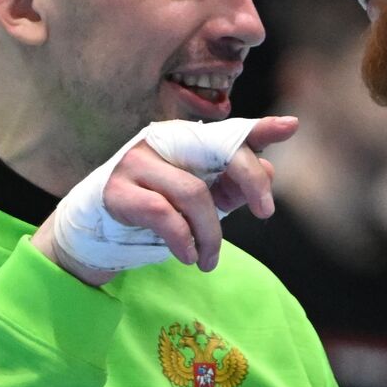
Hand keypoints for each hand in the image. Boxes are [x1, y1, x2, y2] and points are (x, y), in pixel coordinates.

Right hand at [32, 116, 297, 285]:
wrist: (94, 236)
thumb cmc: (153, 213)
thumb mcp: (200, 201)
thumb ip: (232, 186)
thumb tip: (270, 169)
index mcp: (184, 139)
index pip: (229, 131)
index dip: (260, 128)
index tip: (292, 126)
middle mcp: (161, 140)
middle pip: (219, 152)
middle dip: (250, 181)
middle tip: (266, 213)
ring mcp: (136, 162)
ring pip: (195, 193)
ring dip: (210, 234)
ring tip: (209, 259)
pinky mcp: (117, 190)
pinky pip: (163, 214)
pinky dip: (182, 239)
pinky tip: (187, 255)